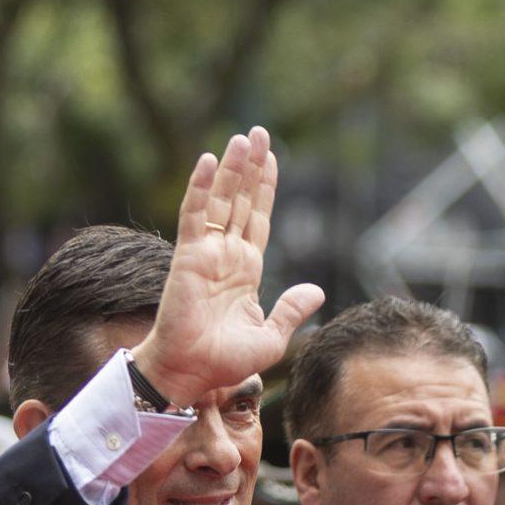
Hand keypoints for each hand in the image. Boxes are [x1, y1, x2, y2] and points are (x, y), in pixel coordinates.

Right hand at [132, 126, 325, 404]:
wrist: (193, 372)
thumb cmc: (225, 362)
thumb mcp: (271, 337)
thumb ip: (292, 309)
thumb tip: (316, 289)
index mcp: (246, 271)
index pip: (258, 219)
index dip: (265, 189)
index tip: (272, 159)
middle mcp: (226, 255)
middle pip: (241, 200)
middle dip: (251, 167)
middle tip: (259, 132)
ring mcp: (206, 252)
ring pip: (221, 199)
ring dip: (232, 168)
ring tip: (243, 137)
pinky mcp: (188, 254)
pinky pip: (195, 213)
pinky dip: (202, 186)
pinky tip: (210, 159)